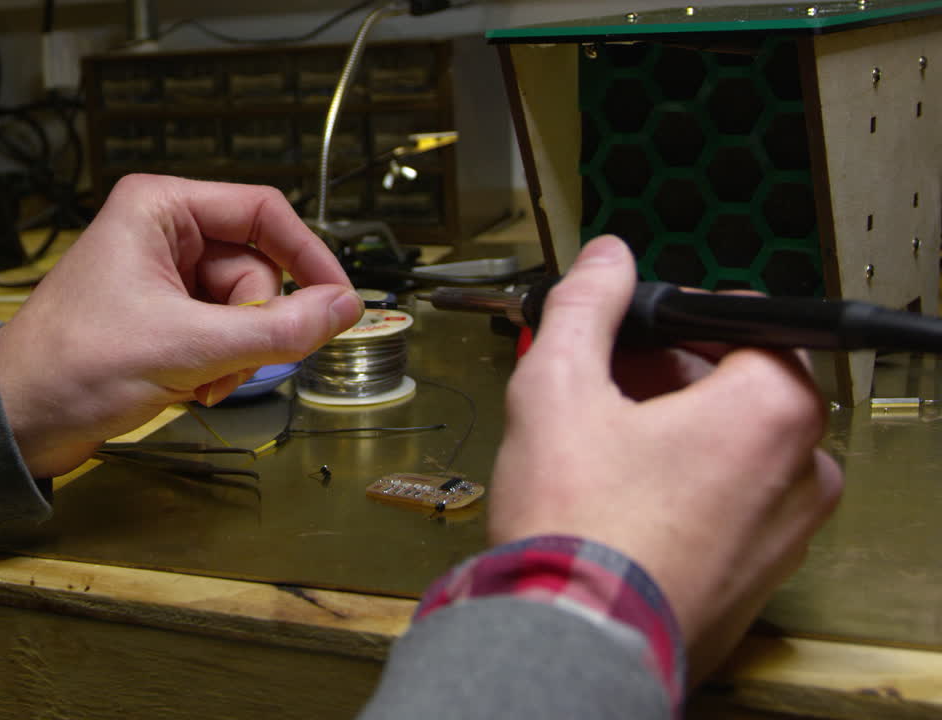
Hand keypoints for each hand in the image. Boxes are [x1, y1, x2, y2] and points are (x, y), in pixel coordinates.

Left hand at [0, 175, 362, 476]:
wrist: (17, 423)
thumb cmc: (73, 367)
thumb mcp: (187, 346)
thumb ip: (275, 328)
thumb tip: (346, 309)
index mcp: (161, 208)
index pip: (264, 212)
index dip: (309, 257)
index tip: (340, 303)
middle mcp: (165, 235)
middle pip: (257, 270)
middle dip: (251, 326)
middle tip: (223, 363)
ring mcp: (166, 279)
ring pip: (245, 309)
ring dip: (235, 355)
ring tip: (198, 382)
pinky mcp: (165, 318)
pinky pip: (225, 334)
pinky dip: (219, 367)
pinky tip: (189, 388)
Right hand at [489, 235, 842, 681]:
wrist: (574, 639)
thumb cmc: (576, 527)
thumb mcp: (556, 387)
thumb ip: (587, 305)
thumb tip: (606, 259)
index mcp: (771, 409)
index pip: (739, 320)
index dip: (672, 317)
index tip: (627, 333)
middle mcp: (803, 468)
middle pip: (737, 383)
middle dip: (666, 375)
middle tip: (598, 390)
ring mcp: (788, 529)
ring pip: (732, 445)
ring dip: (673, 432)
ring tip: (600, 450)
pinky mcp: (762, 572)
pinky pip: (733, 502)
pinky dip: (686, 488)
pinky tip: (621, 499)